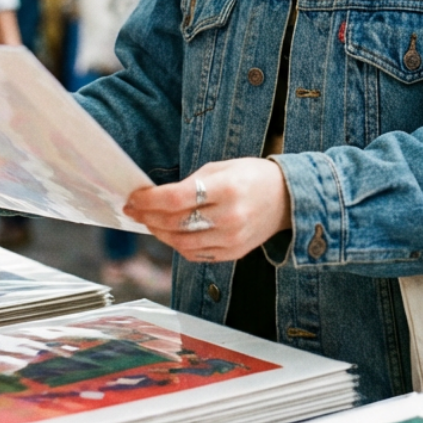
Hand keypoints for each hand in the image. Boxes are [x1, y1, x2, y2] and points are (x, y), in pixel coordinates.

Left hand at [124, 157, 290, 263]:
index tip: (134, 197)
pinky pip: (195, 254)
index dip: (149, 200)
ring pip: (181, 243)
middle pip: (175, 223)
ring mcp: (232, 239)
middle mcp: (230, 217)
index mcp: (227, 189)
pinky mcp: (233, 253)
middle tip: (134, 209)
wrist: (287, 198)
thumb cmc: (252, 177)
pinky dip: (177, 245)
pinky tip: (170, 233)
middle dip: (148, 216)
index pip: (177, 198)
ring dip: (159, 233)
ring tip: (150, 222)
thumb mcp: (222, 168)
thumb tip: (155, 197)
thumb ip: (190, 183)